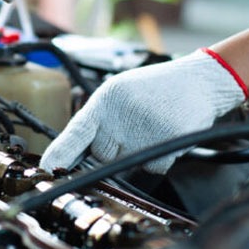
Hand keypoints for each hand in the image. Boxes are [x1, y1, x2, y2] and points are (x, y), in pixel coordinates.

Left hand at [40, 49, 246, 173]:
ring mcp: (146, 128)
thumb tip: (72, 153)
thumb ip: (98, 120)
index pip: (76, 131)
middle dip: (113, 152)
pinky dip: (160, 159)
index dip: (60, 153)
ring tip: (151, 129)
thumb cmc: (157, 88)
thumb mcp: (120, 94)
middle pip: (102, 156)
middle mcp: (122, 114)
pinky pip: (154, 168)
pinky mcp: (169, 140)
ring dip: (137, 156)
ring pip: (129, 165)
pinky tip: (166, 136)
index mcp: (106, 100)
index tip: (48, 170)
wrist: (200, 78)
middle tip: (132, 130)